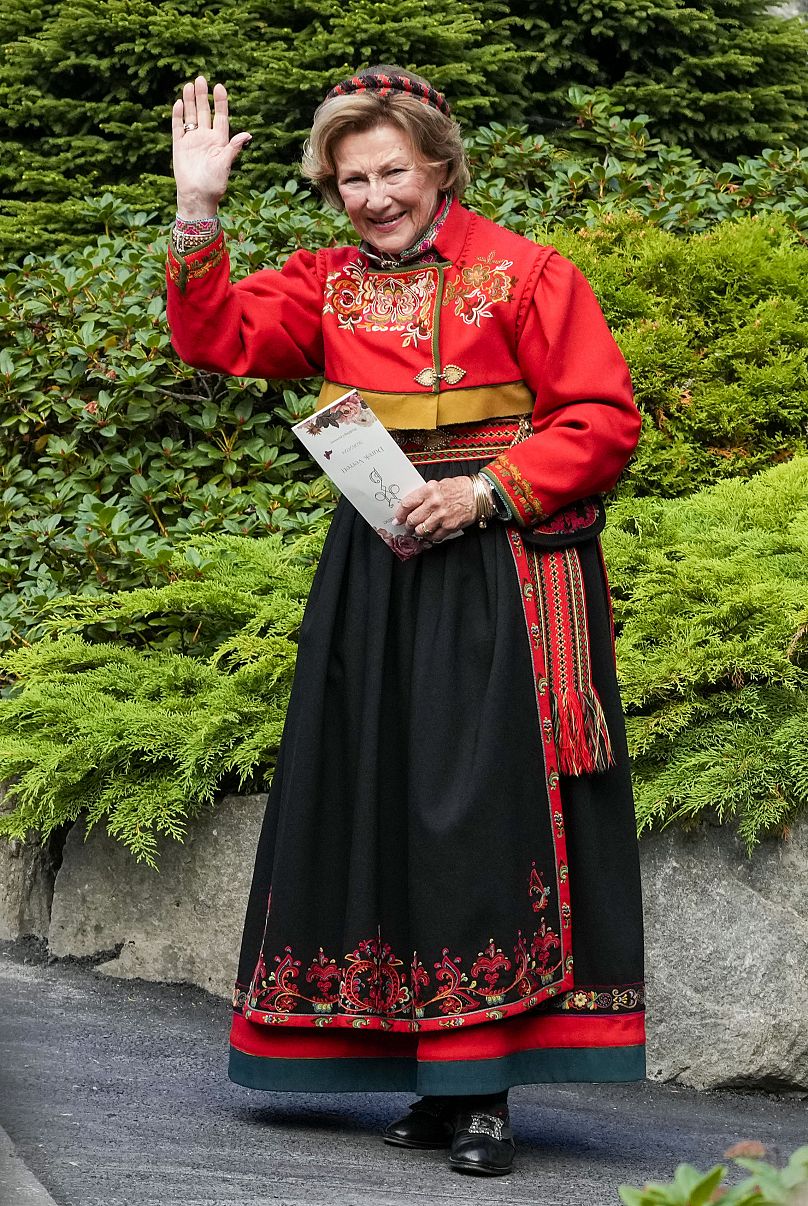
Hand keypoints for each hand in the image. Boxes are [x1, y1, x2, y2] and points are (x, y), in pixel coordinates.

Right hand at [172, 76, 251, 216]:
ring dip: (190, 101)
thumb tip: (247, 135)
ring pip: (191, 116)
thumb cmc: (214, 184)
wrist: (197, 197)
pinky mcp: (180, 146)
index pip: (220, 117)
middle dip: (203, 96)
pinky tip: (179, 103)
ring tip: (189, 85)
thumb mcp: (225, 165)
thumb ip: (233, 148)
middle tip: (201, 79)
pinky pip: (178, 127)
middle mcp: (206, 138)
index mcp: (220, 141)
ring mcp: (192, 141)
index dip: (220, 102)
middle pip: (205, 112)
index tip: (219, 86)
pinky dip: (178, 116)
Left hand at [394, 477, 475, 541]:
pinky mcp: (449, 526)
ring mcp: (442, 516)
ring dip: (418, 532)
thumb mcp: (438, 484)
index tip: (397, 519)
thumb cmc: (459, 488)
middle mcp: (434, 503)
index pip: (407, 504)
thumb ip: (424, 495)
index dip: (399, 514)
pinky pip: (434, 536)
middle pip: (412, 519)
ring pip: (421, 530)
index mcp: (429, 490)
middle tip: (408, 527)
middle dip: (408, 525)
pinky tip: (431, 533)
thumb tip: (411, 506)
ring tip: (419, 530)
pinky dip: (430, 537)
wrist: (478, 494)